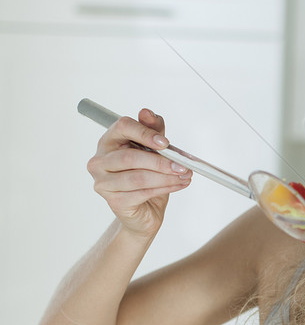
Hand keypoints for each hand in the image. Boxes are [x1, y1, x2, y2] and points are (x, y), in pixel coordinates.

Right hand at [86, 108, 191, 238]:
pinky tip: (178, 185)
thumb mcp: (153, 151)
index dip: (145, 133)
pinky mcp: (114, 201)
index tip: (166, 143)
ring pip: (138, 177)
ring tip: (184, 176)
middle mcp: (99, 161)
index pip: (122, 127)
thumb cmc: (146, 177)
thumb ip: (153, 131)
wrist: (144, 211)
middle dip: (161, 162)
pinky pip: (142, 193)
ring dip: (166, 177)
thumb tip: (148, 113)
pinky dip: (165, 188)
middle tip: (182, 165)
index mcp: (108, 142)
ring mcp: (103, 183)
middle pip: (130, 157)